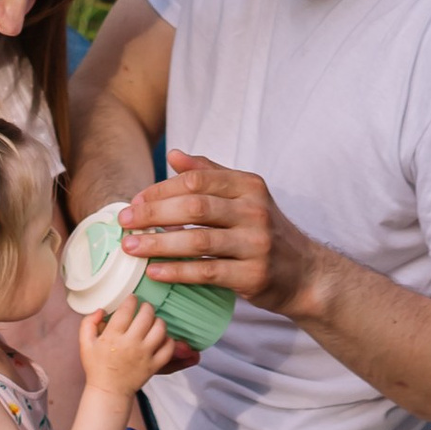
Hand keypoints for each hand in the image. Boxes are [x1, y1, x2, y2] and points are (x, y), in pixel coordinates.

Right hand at [77, 293, 177, 400]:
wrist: (109, 392)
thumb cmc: (97, 367)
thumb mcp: (85, 344)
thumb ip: (88, 323)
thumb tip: (101, 310)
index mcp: (113, 337)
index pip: (126, 310)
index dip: (131, 300)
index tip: (132, 298)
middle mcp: (131, 344)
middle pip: (146, 316)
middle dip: (146, 306)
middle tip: (144, 307)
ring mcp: (144, 355)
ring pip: (160, 329)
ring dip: (158, 321)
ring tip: (153, 320)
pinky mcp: (154, 365)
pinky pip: (168, 348)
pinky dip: (168, 340)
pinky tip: (162, 337)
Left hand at [124, 150, 321, 315]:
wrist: (305, 274)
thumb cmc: (266, 231)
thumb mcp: (246, 195)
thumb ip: (210, 173)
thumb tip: (173, 154)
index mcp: (249, 185)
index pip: (197, 180)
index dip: (161, 189)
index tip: (135, 201)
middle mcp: (254, 211)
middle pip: (194, 207)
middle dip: (153, 213)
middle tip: (124, 223)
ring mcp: (255, 244)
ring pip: (197, 240)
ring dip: (158, 243)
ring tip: (131, 247)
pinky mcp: (253, 275)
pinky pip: (207, 271)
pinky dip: (177, 271)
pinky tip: (154, 272)